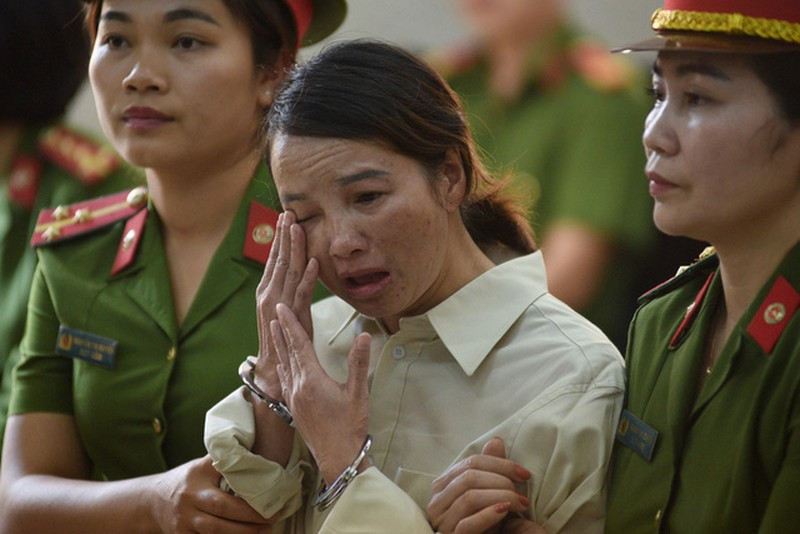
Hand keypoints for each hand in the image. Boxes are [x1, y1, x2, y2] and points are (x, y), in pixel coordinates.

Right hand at [152, 456, 274, 532]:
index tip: (268, 496)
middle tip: (273, 518)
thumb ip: (223, 461)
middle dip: (249, 518)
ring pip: (215, 532)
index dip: (246, 498)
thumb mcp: (201, 466)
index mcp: (196, 480)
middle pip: (221, 513)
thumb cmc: (186, 480)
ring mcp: (184, 524)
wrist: (152, 501)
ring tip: (265, 531)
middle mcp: (189, 502)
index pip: (222, 488)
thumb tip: (254, 448)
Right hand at [253, 211, 317, 399]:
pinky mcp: (292, 318)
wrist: (273, 370)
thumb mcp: (285, 310)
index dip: (280, 237)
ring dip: (294, 248)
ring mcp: (279, 306)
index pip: (274, 259)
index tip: (284, 216)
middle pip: (279, 259)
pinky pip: (301, 295)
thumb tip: (300, 269)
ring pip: (288, 272)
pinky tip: (315, 262)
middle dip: (284, 235)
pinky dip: (308, 278)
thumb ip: (289, 290)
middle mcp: (269, 295)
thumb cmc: (282, 339)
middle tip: (288, 212)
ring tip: (298, 227)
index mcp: (268, 291)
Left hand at [271, 303, 371, 484]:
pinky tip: (281, 365)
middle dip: (281, 330)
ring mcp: (293, 398)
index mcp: (311, 380)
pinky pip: (284, 380)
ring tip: (274, 331)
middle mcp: (297, 387)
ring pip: (283, 366)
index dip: (290, 324)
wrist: (337, 457)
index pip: (298, 345)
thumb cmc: (350, 426)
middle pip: (287, 352)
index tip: (281, 308)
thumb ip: (358, 362)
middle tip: (274, 311)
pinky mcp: (294, 408)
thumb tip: (364, 335)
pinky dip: (282, 366)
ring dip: (279, 346)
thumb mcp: (358, 393)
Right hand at [427, 437, 533, 533]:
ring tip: (520, 504)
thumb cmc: (483, 523)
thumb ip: (490, 468)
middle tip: (522, 491)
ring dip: (500, 496)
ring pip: (470, 497)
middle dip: (501, 480)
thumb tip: (495, 441)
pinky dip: (488, 514)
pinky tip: (505, 511)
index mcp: (443, 484)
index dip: (500, 464)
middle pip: (469, 477)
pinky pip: (468, 523)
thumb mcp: (488, 494)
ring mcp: (442, 521)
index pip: (471, 462)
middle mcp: (437, 501)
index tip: (524, 473)